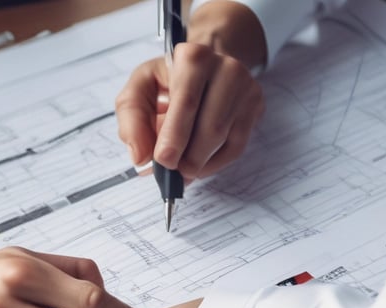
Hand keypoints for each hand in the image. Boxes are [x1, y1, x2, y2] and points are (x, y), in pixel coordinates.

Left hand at [115, 43, 262, 180]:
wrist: (203, 69)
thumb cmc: (167, 82)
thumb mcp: (139, 89)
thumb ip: (131, 120)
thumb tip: (140, 156)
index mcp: (193, 58)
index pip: (187, 102)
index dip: (174, 136)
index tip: (163, 160)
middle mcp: (226, 69)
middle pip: (210, 127)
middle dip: (187, 157)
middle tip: (170, 171)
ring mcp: (245, 88)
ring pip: (223, 140)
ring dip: (198, 163)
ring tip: (180, 168)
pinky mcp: (254, 107)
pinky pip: (236, 148)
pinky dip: (213, 164)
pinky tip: (198, 165)